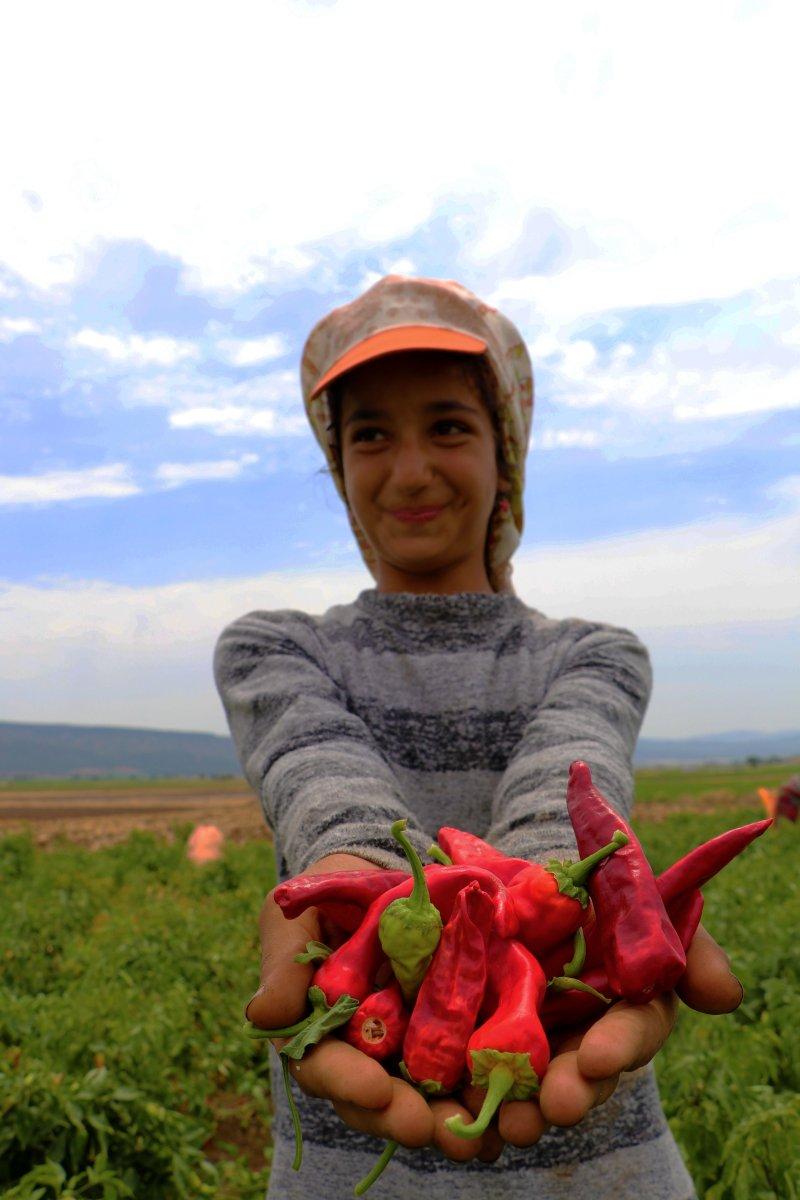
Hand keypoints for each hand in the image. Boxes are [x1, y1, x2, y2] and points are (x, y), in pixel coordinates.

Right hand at [245, 854, 489, 1161]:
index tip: (376, 1090)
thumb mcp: (294, 914)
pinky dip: (486, 1099)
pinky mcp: (454, 1035)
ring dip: (446, 1122)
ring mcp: (410, 1048)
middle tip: (429, 1127)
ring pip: (424, 1099)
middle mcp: (364, 1053)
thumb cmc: (328, 892)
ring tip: (474, 1136)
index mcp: (318, 1032)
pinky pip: (468, 1073)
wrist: (382, 871)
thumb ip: (283, 963)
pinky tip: (507, 1119)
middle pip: (377, 1100)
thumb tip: (262, 1016)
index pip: (324, 1067)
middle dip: (402, 1117)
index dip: (347, 1083)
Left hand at [454, 920, 743, 1155]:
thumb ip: (686, 945)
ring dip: (520, 1111)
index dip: (619, 1046)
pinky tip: (452, 1119)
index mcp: (625, 1008)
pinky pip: (473, 1080)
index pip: (632, 1032)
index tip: (599, 1056)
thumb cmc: (596, 897)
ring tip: (506, 1122)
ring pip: (531, 1090)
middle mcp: (582, 1038)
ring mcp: (532, 1046)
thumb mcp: (642, 905)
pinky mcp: (479, 1043)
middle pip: (582, 1075)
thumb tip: (724, 996)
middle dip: (571, 1092)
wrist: (523, 879)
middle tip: (552, 1106)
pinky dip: (463, 1103)